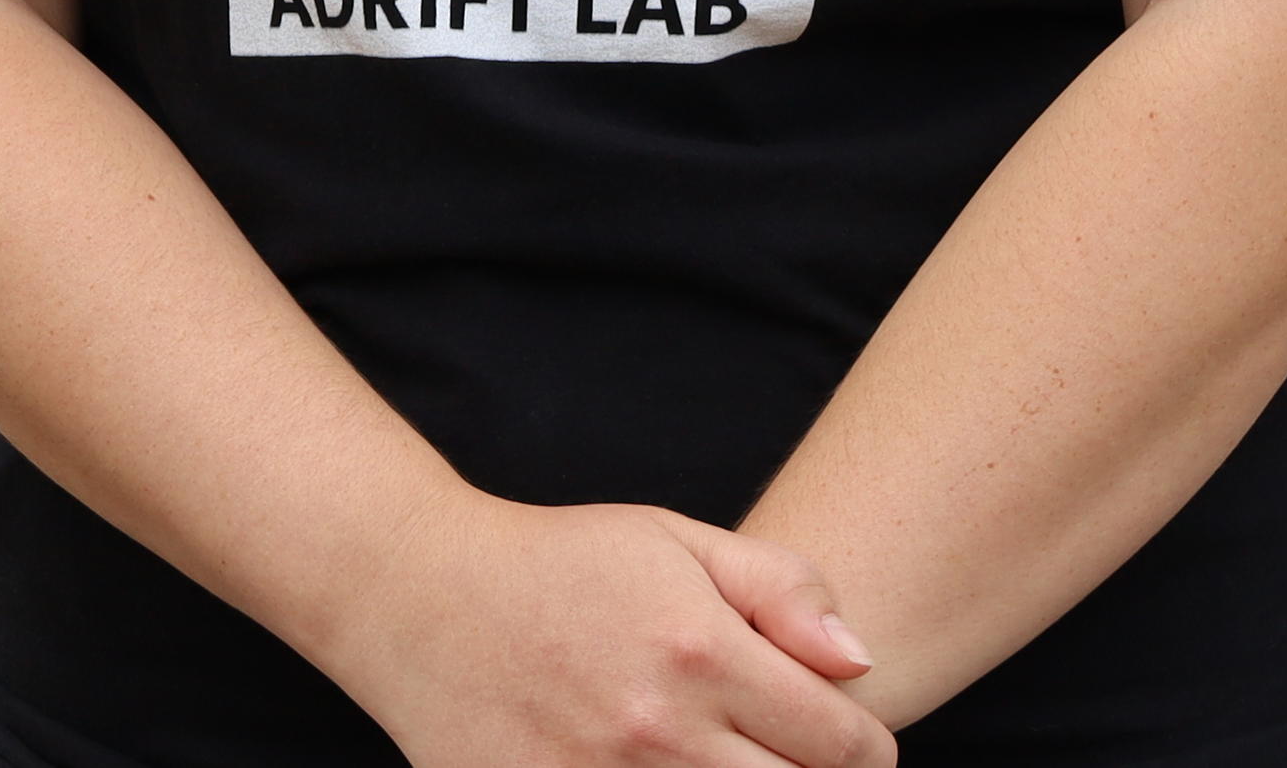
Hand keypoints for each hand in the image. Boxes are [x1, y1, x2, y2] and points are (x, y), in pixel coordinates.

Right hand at [313, 488, 892, 767]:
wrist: (419, 599)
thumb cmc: (558, 564)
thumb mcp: (675, 541)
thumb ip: (782, 588)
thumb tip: (858, 663)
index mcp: (701, 651)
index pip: (843, 746)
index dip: (867, 751)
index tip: (850, 743)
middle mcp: (660, 730)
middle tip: (792, 758)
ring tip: (728, 763)